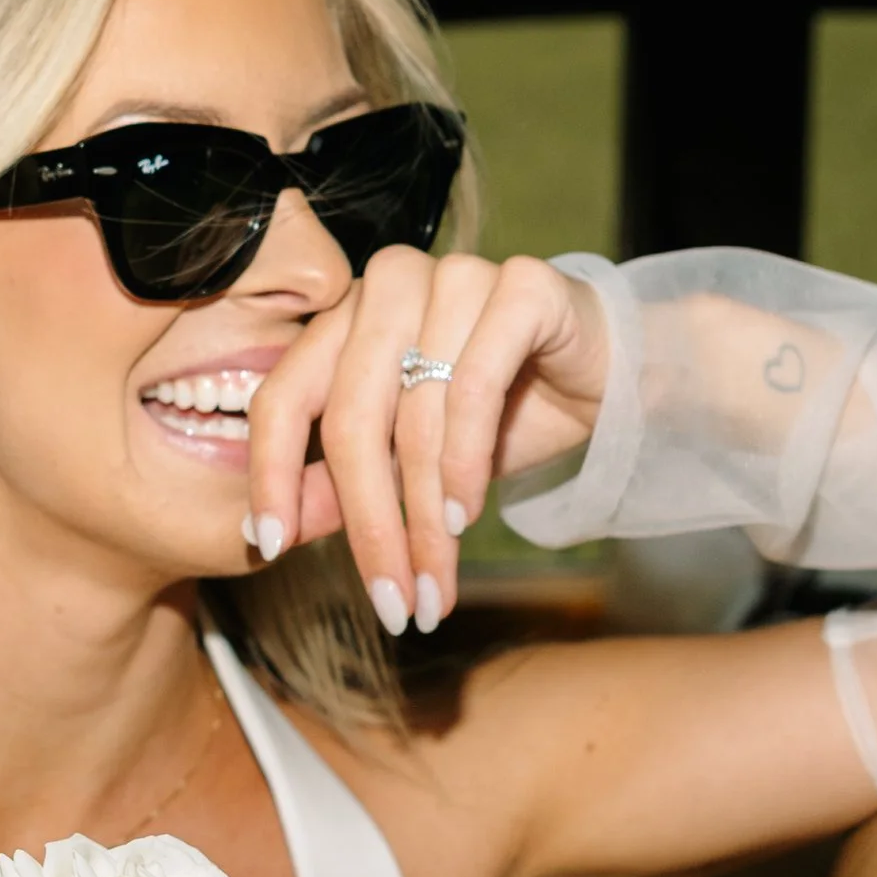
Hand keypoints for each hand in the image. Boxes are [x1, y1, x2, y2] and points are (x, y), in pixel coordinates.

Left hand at [243, 247, 613, 632]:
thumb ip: (340, 485)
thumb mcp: (408, 463)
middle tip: (388, 601)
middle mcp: (389, 284)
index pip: (282, 396)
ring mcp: (454, 275)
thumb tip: (269, 535)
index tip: (269, 545)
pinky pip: (474, 387)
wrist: (607, 380)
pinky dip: (465, 465)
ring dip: (423, 516)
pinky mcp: (521, 285)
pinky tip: (464, 517)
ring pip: (415, 416)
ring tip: (433, 579)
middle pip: (351, 419)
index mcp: (345, 317)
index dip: (271, 474)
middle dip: (370, 525)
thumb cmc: (499, 415)